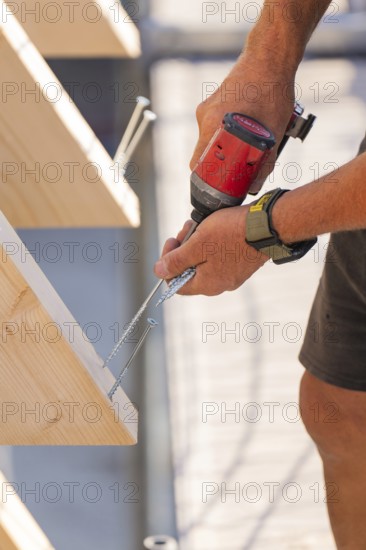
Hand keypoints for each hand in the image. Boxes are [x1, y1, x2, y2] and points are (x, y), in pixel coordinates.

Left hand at [154, 206, 268, 295]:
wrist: (268, 225)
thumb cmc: (232, 234)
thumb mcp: (197, 245)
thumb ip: (176, 261)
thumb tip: (159, 272)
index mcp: (207, 285)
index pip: (175, 284)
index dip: (168, 263)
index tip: (173, 242)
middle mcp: (220, 284)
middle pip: (189, 271)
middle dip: (183, 248)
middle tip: (187, 229)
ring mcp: (232, 274)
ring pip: (204, 261)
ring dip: (197, 243)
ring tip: (200, 225)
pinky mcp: (241, 264)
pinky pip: (219, 257)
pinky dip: (212, 243)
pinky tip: (215, 228)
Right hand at [190, 53, 295, 192]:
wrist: (269, 58)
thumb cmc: (272, 92)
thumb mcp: (273, 133)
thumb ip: (263, 163)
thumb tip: (254, 186)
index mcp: (212, 123)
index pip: (197, 163)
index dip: (206, 179)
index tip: (218, 188)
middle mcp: (204, 116)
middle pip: (203, 154)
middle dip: (218, 166)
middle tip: (236, 174)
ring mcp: (207, 108)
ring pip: (211, 141)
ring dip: (225, 149)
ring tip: (247, 148)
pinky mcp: (214, 103)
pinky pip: (216, 127)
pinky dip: (227, 135)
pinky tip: (247, 131)